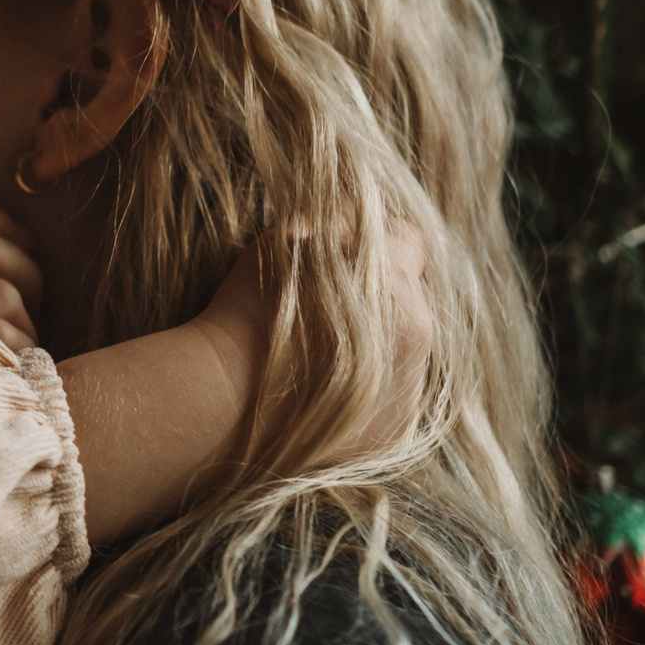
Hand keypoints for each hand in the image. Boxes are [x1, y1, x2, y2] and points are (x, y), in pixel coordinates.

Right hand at [186, 224, 433, 460]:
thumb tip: (359, 212)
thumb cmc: (247, 311)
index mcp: (395, 282)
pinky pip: (391, 403)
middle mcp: (418, 334)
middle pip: (408, 300)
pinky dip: (366, 396)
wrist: (227, 399)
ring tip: (316, 357)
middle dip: (375, 300)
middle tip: (320, 311)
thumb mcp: (286, 239)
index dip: (377, 241)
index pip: (409, 241)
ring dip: (373, 348)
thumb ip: (336, 220)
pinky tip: (322, 396)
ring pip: (402, 353)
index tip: (345, 254)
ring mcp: (409, 390)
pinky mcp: (393, 432)